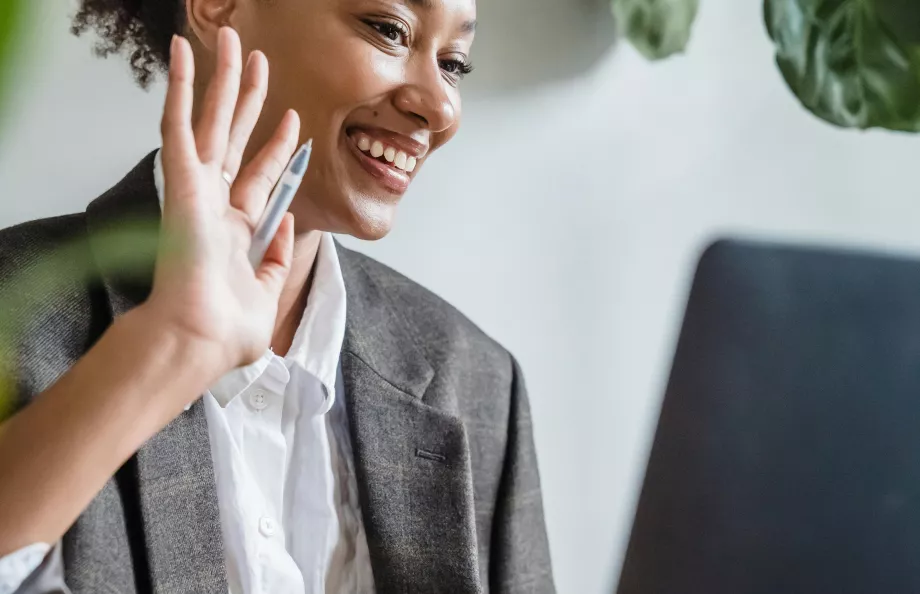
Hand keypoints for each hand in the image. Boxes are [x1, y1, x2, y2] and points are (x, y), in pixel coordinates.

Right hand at [143, 27, 299, 375]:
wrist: (199, 339)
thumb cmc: (226, 330)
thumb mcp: (267, 292)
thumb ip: (276, 260)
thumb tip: (287, 229)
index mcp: (233, 230)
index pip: (259, 177)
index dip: (278, 148)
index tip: (294, 122)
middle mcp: (213, 203)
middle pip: (235, 138)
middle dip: (250, 100)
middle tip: (261, 62)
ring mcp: (196, 190)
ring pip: (211, 120)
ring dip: (222, 80)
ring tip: (234, 42)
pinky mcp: (181, 182)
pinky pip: (178, 124)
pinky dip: (181, 87)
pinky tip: (185, 53)